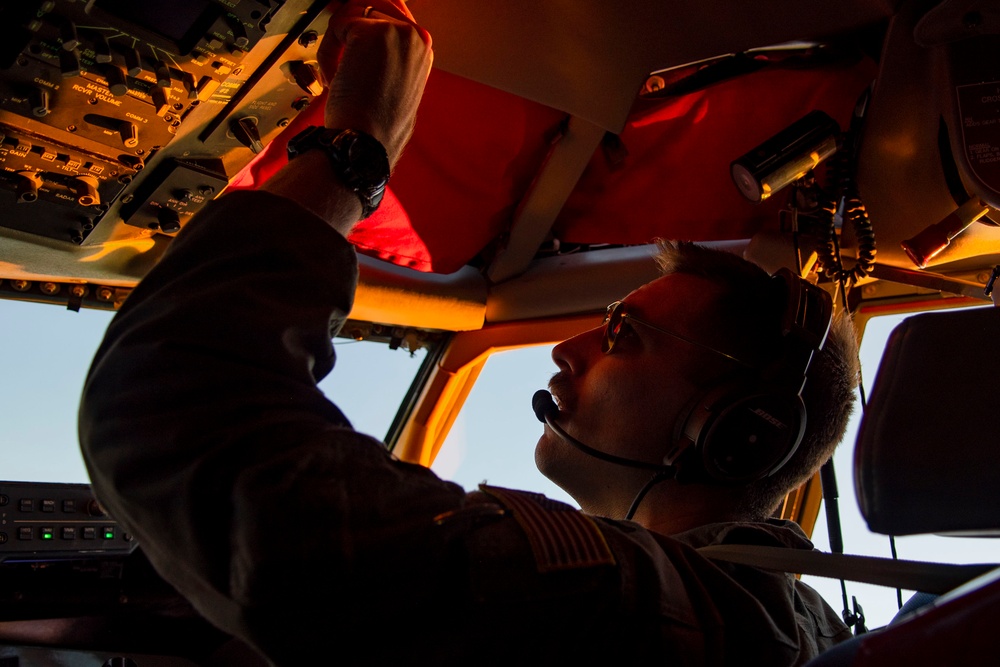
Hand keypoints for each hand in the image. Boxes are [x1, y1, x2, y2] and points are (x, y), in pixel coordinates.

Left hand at [318, 0, 432, 167]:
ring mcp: (397, 32)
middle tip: (335, 49)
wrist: (366, 143)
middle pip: (372, 6)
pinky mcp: (372, 33)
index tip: (346, 39)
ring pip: (353, 13)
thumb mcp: (393, 85)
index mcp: (423, 51)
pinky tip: (332, 78)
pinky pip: (338, 24)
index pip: (390, 14)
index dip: (363, 25)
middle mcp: (416, 37)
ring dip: (336, 43)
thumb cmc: (375, 126)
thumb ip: (387, 55)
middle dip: (348, 27)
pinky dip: (327, 51)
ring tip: (335, 75)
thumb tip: (362, 34)